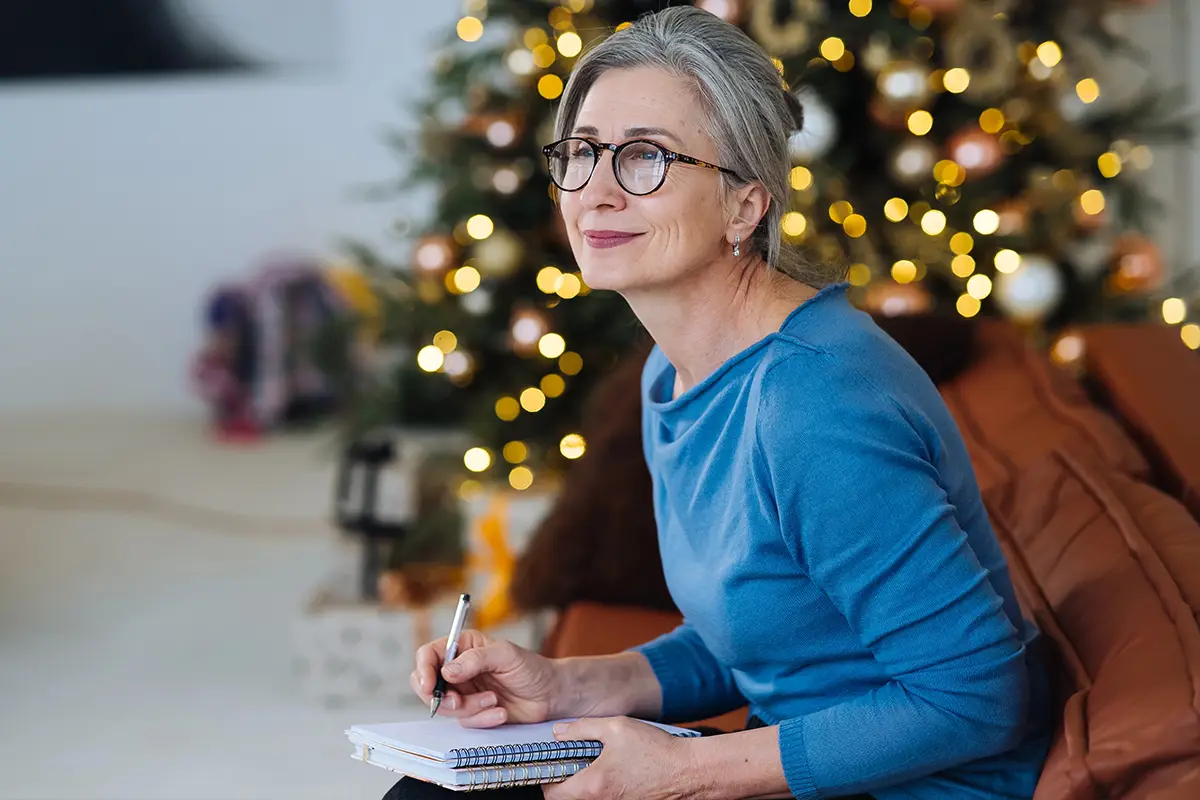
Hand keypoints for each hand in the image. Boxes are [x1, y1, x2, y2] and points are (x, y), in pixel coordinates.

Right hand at [410, 629, 560, 726]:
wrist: (550, 694)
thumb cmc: (531, 668)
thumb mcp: (505, 655)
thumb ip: (475, 659)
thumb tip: (447, 671)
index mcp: (463, 646)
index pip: (428, 655)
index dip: (423, 670)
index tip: (429, 686)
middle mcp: (458, 668)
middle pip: (427, 684)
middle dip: (440, 697)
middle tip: (458, 701)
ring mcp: (464, 691)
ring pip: (446, 707)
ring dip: (469, 707)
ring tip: (494, 700)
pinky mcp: (473, 712)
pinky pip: (465, 721)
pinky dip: (482, 719)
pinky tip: (500, 712)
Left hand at [541, 717, 697, 799]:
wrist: (688, 771)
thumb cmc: (656, 750)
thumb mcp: (616, 728)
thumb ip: (582, 729)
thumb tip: (559, 733)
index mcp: (593, 785)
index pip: (551, 793)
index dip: (546, 776)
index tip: (551, 762)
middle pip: (568, 798)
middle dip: (565, 780)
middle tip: (572, 760)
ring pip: (586, 799)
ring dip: (584, 783)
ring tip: (595, 762)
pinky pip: (604, 798)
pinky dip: (602, 786)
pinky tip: (614, 770)